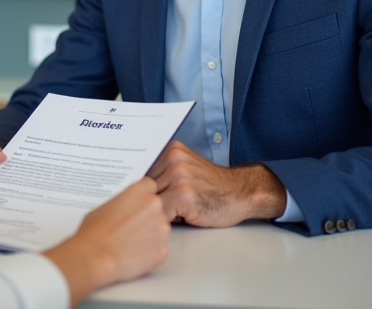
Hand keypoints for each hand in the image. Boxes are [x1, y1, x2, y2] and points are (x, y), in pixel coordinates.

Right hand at [43, 178, 169, 305]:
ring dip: (150, 233)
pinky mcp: (163, 249)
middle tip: (130, 227)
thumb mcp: (104, 206)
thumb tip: (126, 209)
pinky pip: (160, 247)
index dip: (143, 196)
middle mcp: (154, 206)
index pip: (150, 185)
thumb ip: (122, 203)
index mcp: (138, 192)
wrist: (96, 258)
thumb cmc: (94, 232)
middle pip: (157, 208)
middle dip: (147, 216)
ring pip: (160, 228)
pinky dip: (151, 251)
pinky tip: (134, 254)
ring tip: (130, 243)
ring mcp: (161, 228)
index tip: (137, 204)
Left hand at [148, 141, 285, 226]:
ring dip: (155, 211)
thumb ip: (164, 173)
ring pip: (151, 199)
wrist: (239, 193)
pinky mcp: (184, 195)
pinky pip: (161, 211)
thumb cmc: (212, 187)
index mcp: (172, 150)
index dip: (138, 188)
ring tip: (163, 217)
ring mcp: (179, 176)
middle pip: (144, 185)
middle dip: (145, 201)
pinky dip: (164, 219)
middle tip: (145, 213)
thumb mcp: (186, 170)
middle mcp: (174, 159)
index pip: (142, 170)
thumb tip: (137, 189)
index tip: (132, 199)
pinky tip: (174, 220)